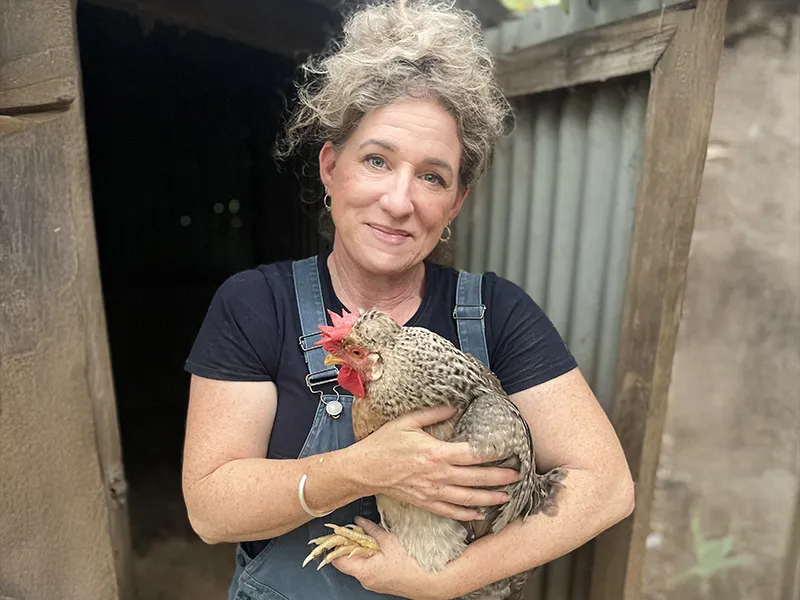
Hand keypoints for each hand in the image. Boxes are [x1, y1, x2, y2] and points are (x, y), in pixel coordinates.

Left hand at [332, 517, 449, 599]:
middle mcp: (366, 581)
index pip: (338, 560)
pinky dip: (372, 557)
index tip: (336, 532)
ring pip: (360, 564)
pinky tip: (381, 548)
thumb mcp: (389, 541)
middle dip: (351, 545)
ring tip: (371, 537)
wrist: (433, 581)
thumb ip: (372, 530)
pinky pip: (371, 568)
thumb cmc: (412, 565)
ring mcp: (374, 583)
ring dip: (363, 550)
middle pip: (348, 562)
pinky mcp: (383, 582)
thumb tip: (359, 521)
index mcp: (364, 572)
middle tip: (356, 530)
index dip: (335, 545)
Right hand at [351, 405, 519, 520]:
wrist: (364, 470)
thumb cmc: (384, 444)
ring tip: (506, 496)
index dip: (493, 455)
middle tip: (517, 476)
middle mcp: (438, 475)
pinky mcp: (425, 503)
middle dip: (499, 478)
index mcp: (436, 453)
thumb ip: (433, 413)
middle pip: (476, 479)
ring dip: (489, 498)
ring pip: (467, 498)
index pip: (473, 455)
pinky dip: (466, 514)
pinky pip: (450, 512)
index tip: (508, 452)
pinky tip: (479, 514)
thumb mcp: (407, 422)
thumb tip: (455, 405)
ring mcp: (432, 492)